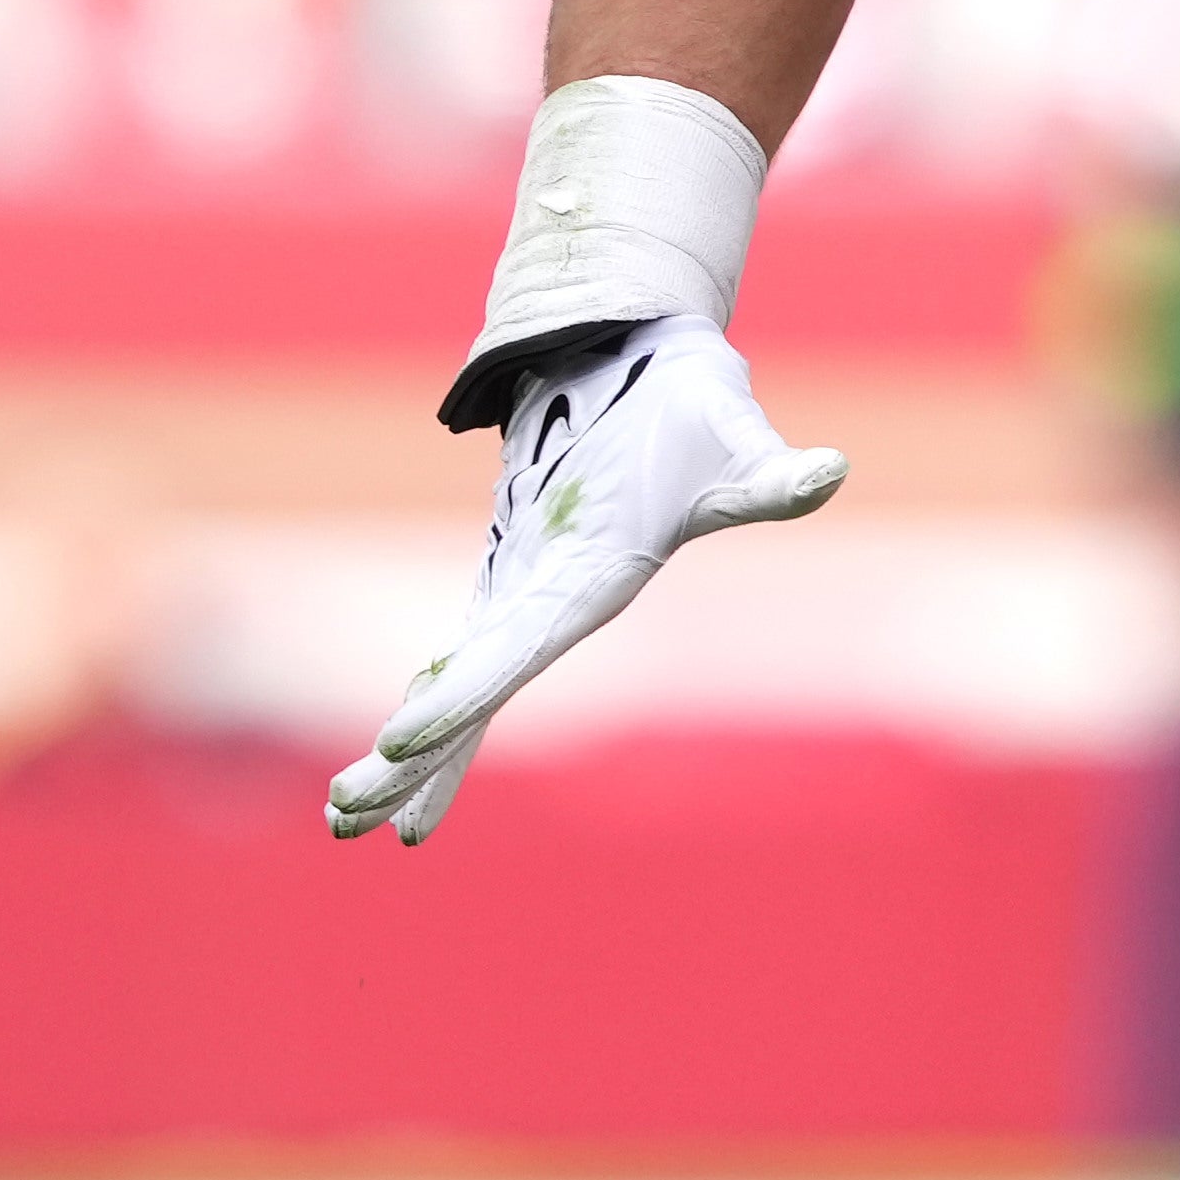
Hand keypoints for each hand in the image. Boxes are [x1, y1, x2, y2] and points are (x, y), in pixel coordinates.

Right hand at [326, 316, 844, 844]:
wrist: (626, 356)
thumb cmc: (689, 409)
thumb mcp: (733, 438)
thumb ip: (771, 472)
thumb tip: (831, 472)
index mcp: (579, 563)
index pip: (517, 640)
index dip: (463, 691)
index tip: (400, 738)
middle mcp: (536, 582)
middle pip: (471, 678)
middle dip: (415, 748)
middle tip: (350, 813)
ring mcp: (520, 589)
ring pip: (458, 684)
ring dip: (412, 755)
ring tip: (348, 824)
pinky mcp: (521, 592)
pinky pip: (474, 671)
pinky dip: (439, 727)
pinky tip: (402, 784)